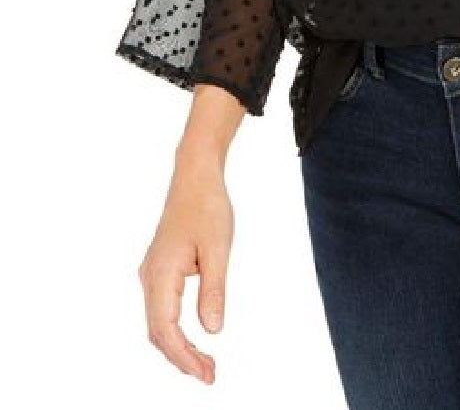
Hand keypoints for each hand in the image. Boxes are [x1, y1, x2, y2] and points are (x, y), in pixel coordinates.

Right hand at [137, 151, 233, 382]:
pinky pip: (162, 310)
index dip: (183, 356)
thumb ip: (213, 290)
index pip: (165, 329)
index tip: (205, 373)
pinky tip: (194, 339)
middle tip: (210, 375)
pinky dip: (176, 330)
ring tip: (206, 364)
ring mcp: (152, 274)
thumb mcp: (217, 249)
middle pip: (158, 331)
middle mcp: (149, 277)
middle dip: (182, 357)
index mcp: (160, 274)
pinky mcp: (160, 270)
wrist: (195, 177)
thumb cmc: (207, 207)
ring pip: (159, 322)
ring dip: (179, 346)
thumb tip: (213, 330)